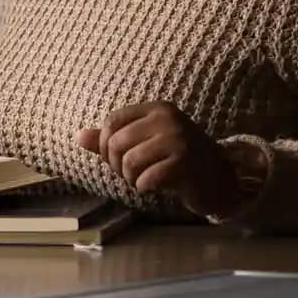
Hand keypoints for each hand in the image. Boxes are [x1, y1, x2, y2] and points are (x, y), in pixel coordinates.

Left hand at [78, 101, 251, 219]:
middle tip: (130, 175)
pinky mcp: (184, 162)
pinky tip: (155, 187)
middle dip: (117, 165)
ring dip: (130, 179)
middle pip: (117, 142)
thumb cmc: (178, 160)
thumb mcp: (146, 144)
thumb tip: (78, 136)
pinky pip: (146, 178)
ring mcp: (178, 139)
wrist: (220, 179)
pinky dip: (144, 188)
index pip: (112, 121)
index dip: (105, 145)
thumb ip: (112, 140)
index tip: (116, 160)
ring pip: (129, 161)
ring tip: (142, 180)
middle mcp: (167, 118)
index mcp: (156, 109)